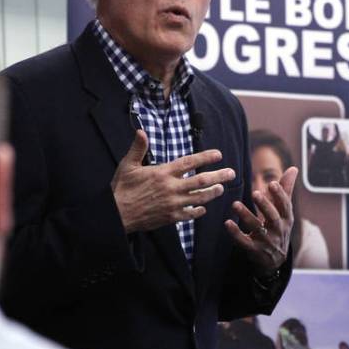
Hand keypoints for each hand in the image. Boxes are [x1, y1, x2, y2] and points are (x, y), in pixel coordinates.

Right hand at [112, 130, 235, 233]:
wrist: (117, 214)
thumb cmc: (122, 188)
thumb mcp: (128, 165)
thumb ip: (138, 148)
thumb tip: (141, 131)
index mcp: (162, 173)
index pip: (189, 162)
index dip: (206, 157)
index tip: (218, 154)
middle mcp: (171, 188)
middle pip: (201, 181)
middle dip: (219, 176)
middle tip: (231, 173)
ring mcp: (173, 204)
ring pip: (200, 197)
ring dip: (213, 193)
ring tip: (221, 188)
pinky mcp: (171, 217)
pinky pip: (190, 214)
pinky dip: (199, 210)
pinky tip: (203, 207)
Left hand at [225, 166, 297, 271]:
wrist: (275, 260)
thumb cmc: (278, 228)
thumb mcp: (284, 211)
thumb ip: (286, 190)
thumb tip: (293, 168)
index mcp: (286, 218)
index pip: (285, 206)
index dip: (279, 195)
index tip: (272, 183)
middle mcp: (278, 230)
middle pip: (273, 217)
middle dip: (265, 205)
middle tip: (255, 193)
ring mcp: (266, 241)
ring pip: (257, 228)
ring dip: (246, 215)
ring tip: (235, 204)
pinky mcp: (254, 250)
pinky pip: (244, 242)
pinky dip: (236, 233)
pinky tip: (227, 223)